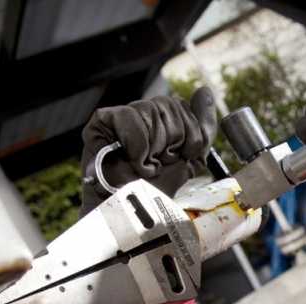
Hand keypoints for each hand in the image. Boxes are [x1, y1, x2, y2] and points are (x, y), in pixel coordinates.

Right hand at [80, 87, 216, 214]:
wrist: (134, 210)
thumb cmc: (157, 190)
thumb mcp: (191, 158)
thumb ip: (202, 126)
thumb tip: (204, 91)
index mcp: (161, 119)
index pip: (182, 105)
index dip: (187, 135)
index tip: (176, 158)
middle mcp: (140, 113)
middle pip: (169, 104)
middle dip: (172, 141)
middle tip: (160, 163)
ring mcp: (121, 117)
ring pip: (151, 109)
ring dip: (154, 146)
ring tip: (145, 164)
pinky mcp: (101, 122)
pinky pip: (128, 116)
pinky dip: (137, 144)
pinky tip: (133, 160)